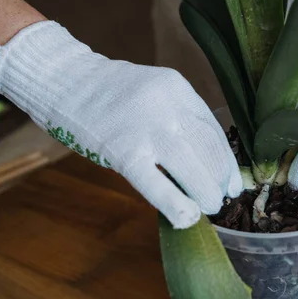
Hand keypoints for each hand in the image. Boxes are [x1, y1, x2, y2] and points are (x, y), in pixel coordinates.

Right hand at [0, 21, 241, 228]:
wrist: (63, 80)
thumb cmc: (110, 94)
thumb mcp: (153, 94)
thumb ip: (177, 119)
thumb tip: (202, 163)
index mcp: (179, 89)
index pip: (213, 132)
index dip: (227, 162)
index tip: (233, 183)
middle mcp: (169, 105)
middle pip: (207, 150)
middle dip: (218, 181)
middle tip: (220, 200)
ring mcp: (146, 128)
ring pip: (190, 167)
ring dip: (204, 193)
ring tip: (209, 207)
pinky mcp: (123, 151)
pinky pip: (156, 184)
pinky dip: (176, 204)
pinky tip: (187, 218)